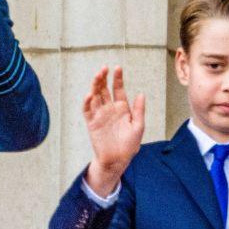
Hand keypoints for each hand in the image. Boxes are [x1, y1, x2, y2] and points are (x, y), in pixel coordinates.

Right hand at [84, 66, 144, 195]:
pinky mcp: (92, 123)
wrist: (118, 160)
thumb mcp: (138, 127)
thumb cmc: (130, 145)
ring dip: (95, 86)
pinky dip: (87, 102)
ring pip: (95, 96)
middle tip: (104, 68)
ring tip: (97, 76)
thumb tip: (141, 94)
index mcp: (122, 108)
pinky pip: (88, 110)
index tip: (118, 68)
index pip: (118, 89)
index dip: (118, 78)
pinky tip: (89, 95)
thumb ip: (138, 111)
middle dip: (103, 79)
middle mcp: (110, 109)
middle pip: (104, 90)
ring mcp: (100, 115)